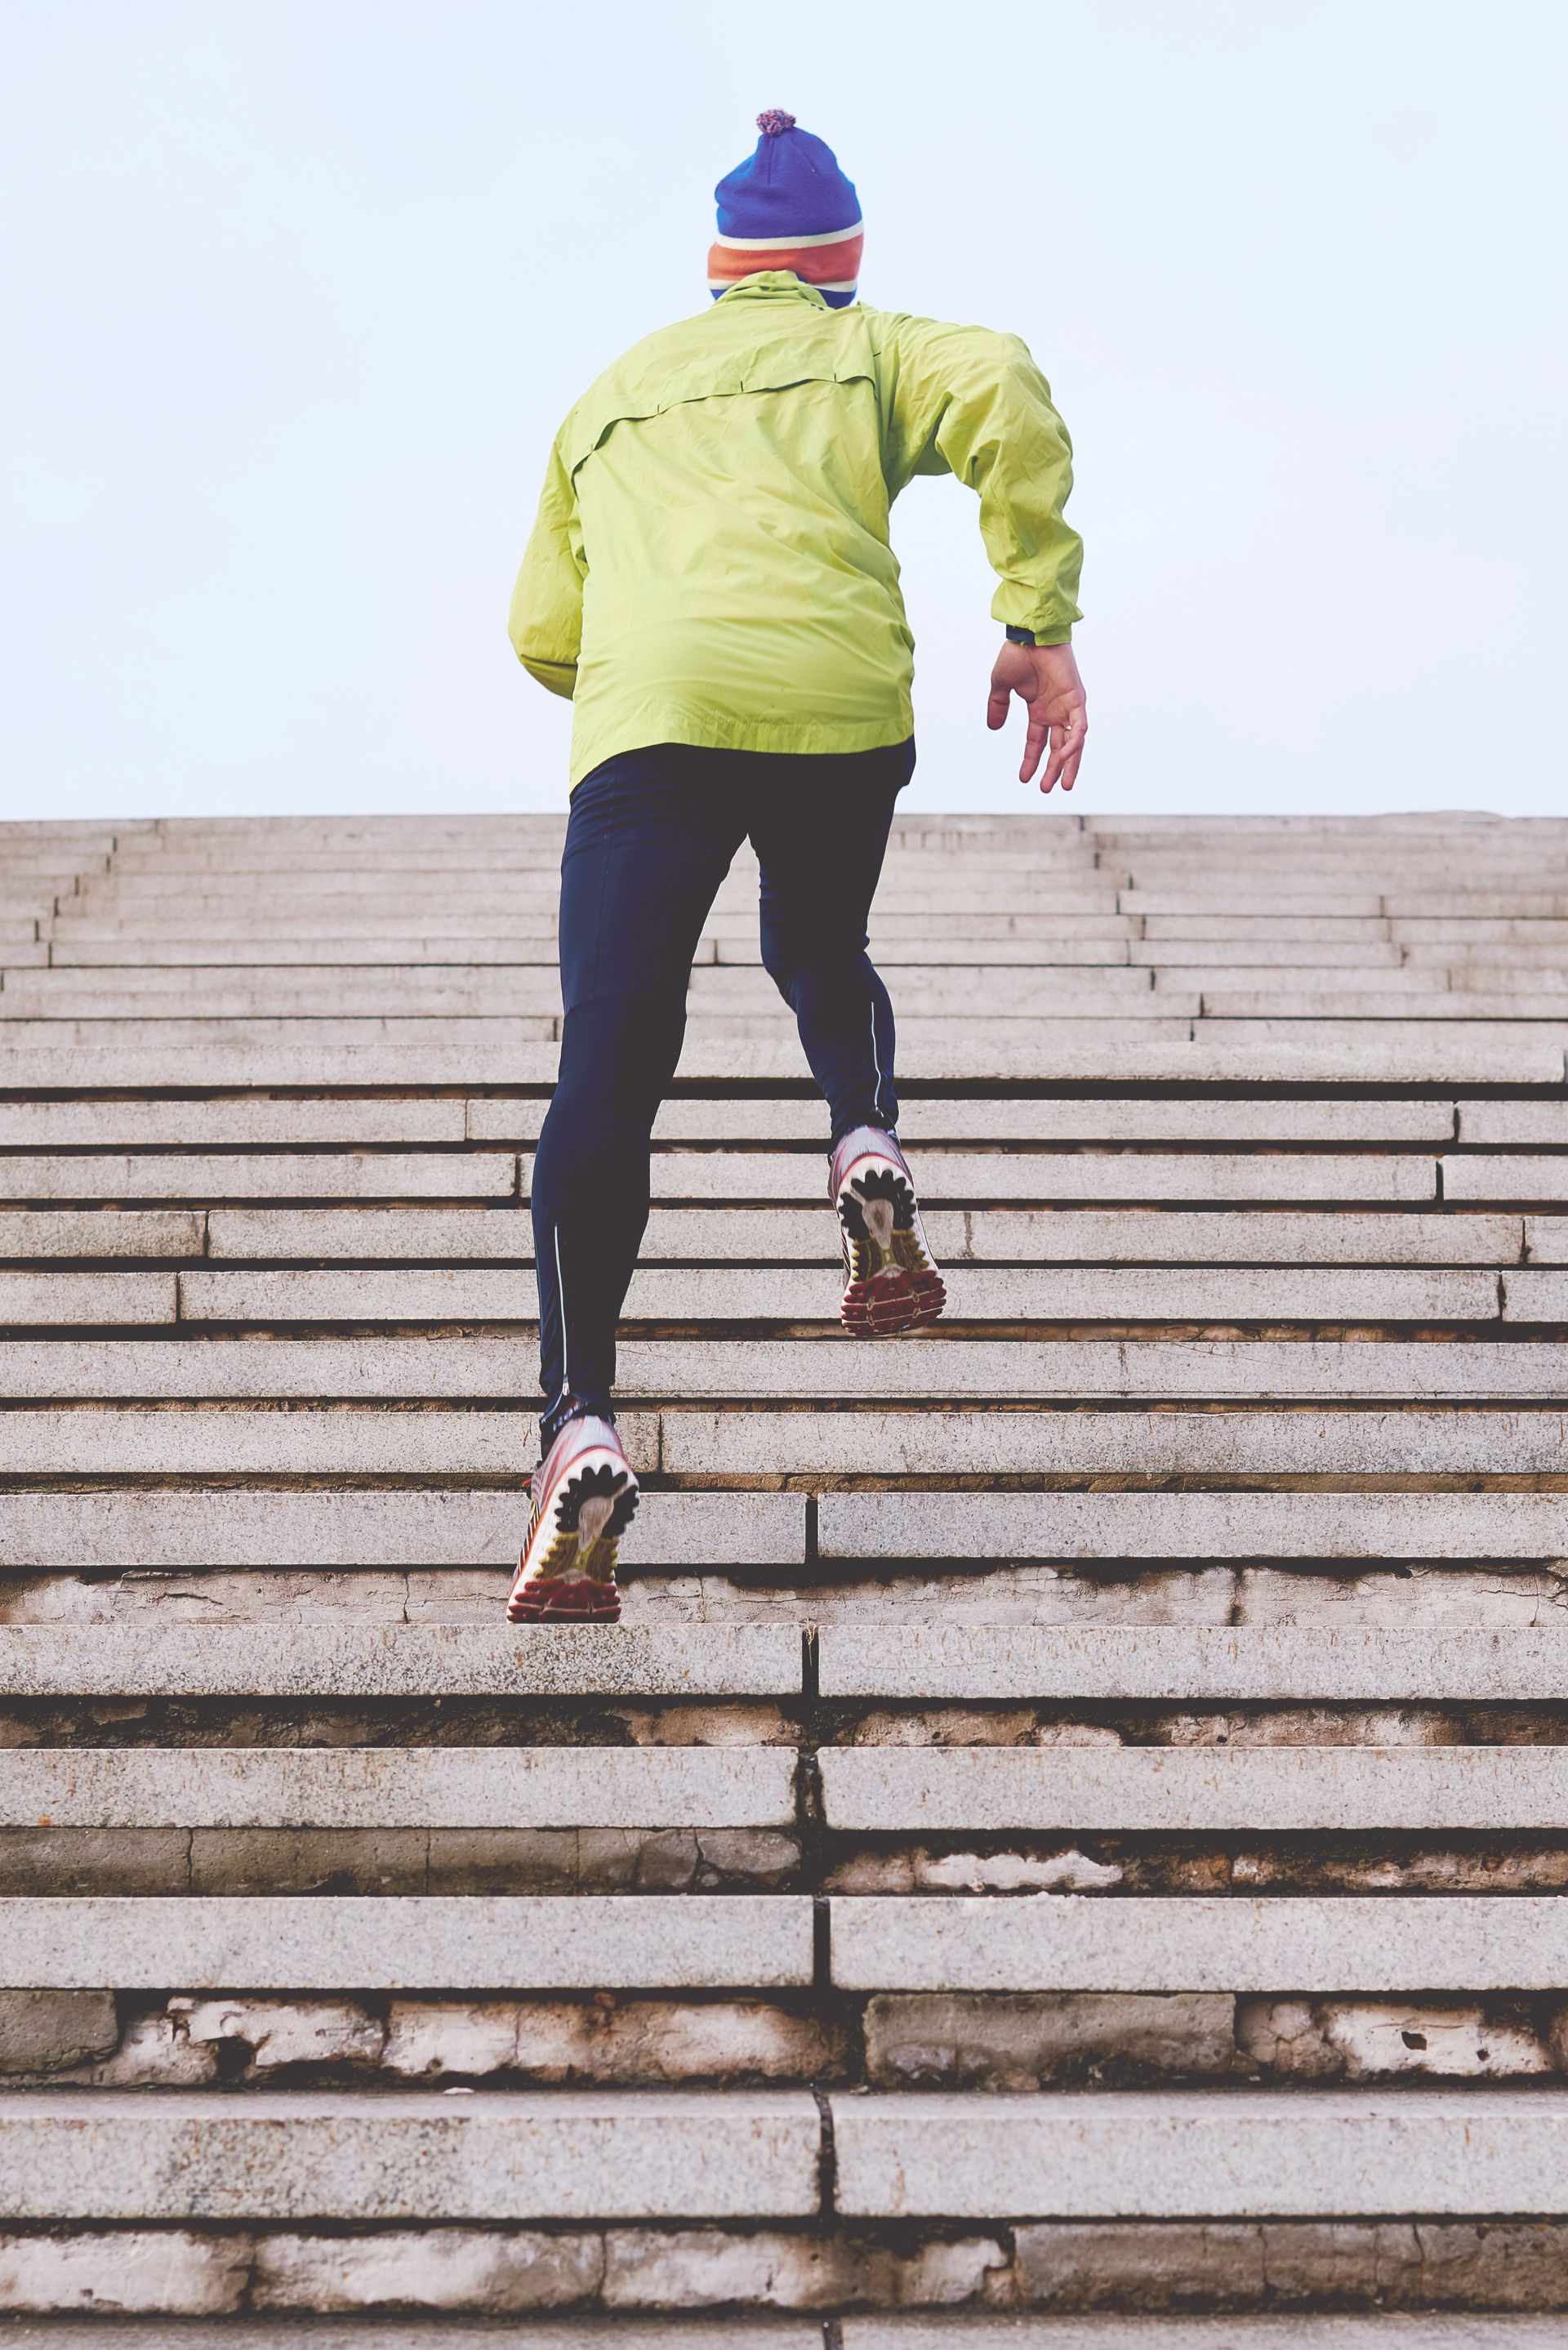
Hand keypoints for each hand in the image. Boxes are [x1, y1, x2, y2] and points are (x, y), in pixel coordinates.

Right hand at [986, 640, 1086, 792]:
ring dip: (1068, 764)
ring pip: (1073, 743)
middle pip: (1058, 748)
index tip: (1023, 778)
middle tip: (1046, 789)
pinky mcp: (1077, 699)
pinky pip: (1080, 728)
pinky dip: (1075, 743)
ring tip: (1063, 785)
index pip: (1037, 741)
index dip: (1031, 760)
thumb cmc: (1017, 654)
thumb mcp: (1001, 687)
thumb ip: (998, 707)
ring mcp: (1068, 706)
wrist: (1030, 635)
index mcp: (1040, 709)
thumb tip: (993, 728)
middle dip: (1053, 769)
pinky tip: (1065, 758)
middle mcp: (1056, 711)